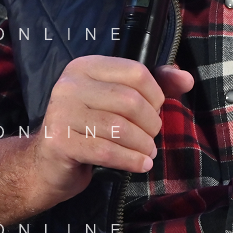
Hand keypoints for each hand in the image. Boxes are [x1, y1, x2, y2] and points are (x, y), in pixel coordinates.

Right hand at [30, 56, 192, 206]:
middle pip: (130, 100)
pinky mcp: (60, 142)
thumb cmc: (89, 128)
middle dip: (150, 123)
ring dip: (142, 145)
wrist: (46, 164)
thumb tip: (186, 78)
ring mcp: (61, 112)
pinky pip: (107, 151)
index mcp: (85, 67)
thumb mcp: (118, 101)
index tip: (155, 111)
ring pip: (120, 128)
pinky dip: (131, 160)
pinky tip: (141, 165)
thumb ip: (154, 86)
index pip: (136, 72)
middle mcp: (70, 84)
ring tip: (148, 152)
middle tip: (151, 137)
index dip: (156, 94)